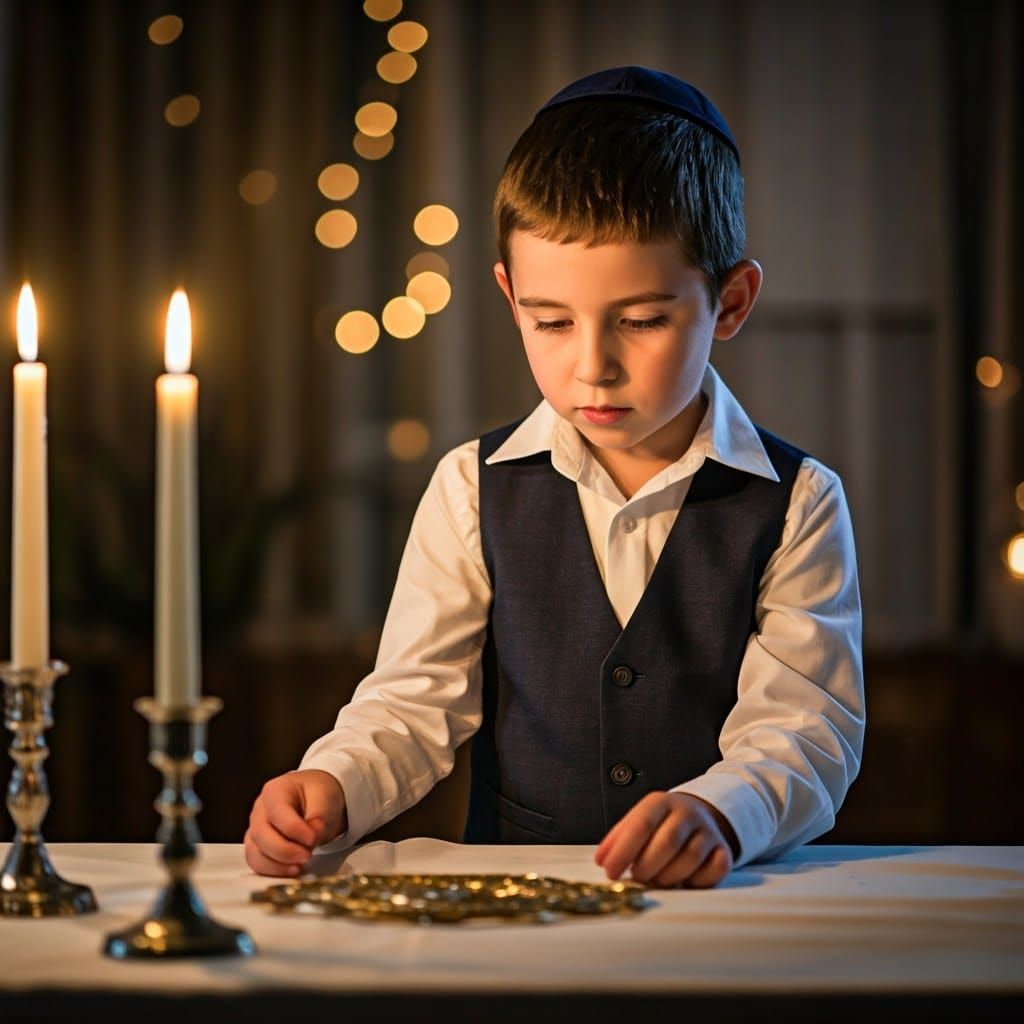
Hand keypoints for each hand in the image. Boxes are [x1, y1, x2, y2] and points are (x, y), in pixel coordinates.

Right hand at [244, 769, 347, 876]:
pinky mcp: (258, 847)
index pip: (277, 812)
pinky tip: (293, 871)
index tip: (312, 838)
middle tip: (307, 855)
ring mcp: (256, 829)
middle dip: (284, 850)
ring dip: (277, 865)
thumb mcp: (325, 796)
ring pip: (255, 853)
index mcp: (275, 790)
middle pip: (261, 834)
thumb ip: (319, 814)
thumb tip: (313, 835)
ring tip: (300, 866)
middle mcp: (260, 810)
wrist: (316, 801)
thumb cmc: (317, 795)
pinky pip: (258, 864)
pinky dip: (273, 872)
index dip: (294, 829)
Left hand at [595, 791, 737, 888]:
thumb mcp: (638, 821)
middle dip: (647, 867)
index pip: (641, 824)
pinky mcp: (724, 850)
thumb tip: (602, 860)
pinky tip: (683, 881)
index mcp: (660, 802)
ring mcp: (708, 831)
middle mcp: (687, 813)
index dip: (623, 851)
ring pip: (690, 858)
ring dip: (668, 877)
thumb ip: (618, 839)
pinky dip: (696, 881)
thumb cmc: (660, 825)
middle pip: (668, 842)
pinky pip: (714, 870)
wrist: (700, 814)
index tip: (610, 871)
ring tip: (656, 880)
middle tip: (636, 878)